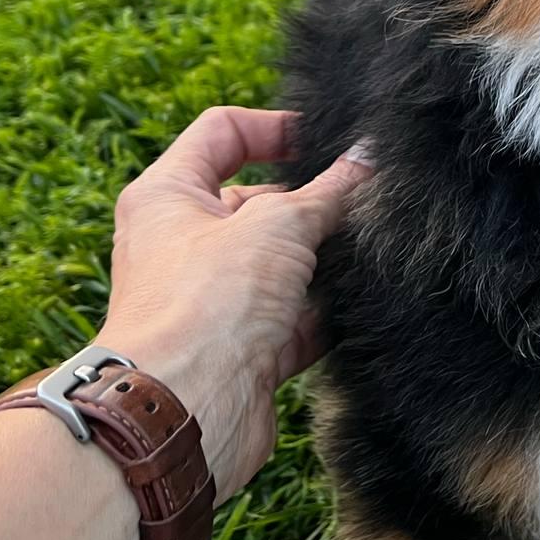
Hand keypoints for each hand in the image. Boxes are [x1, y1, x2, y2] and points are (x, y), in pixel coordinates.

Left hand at [93, 107, 369, 502]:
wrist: (184, 411)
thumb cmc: (207, 303)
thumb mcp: (279, 224)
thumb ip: (330, 190)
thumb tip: (368, 158)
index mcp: (167, 196)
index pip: (221, 135)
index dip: (275, 128)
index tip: (327, 139)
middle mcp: (182, 245)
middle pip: (257, 202)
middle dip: (311, 202)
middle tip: (362, 200)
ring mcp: (214, 300)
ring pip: (281, 264)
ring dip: (324, 260)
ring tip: (372, 247)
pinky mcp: (242, 349)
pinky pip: (294, 319)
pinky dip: (328, 314)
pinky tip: (364, 304)